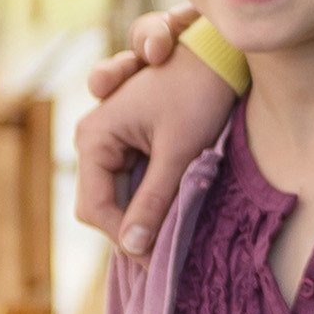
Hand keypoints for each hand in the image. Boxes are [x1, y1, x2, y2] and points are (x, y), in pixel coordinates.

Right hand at [72, 21, 237, 257]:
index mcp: (94, 136)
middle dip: (135, 227)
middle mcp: (94, 138)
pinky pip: (135, 183)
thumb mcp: (179, 151)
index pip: (95, 207)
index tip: (158, 258)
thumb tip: (134, 248)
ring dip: (147, 214)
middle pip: (104, 204)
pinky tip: (179, 211)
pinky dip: (156, 198)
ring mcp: (111, 141)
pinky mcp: (131, 143)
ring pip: (121, 197)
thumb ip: (154, 200)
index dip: (125, 237)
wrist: (220, 54)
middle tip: (170, 251)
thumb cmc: (199, 93)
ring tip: (178, 235)